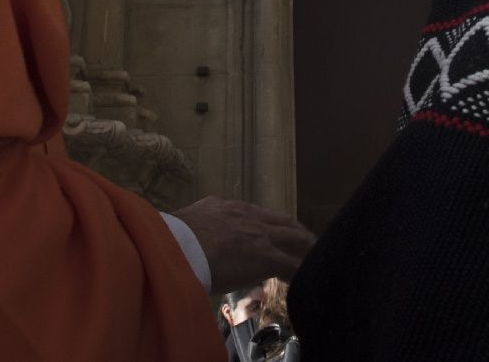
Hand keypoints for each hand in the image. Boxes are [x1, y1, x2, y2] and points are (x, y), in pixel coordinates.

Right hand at [171, 196, 314, 292]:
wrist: (174, 245)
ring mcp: (260, 235)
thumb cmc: (172, 238)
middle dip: (297, 233)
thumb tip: (195, 231)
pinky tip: (306, 281)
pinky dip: (302, 272)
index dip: (272, 226)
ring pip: (296, 238)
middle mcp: (249, 216)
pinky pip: (292, 265)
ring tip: (315, 259)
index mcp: (229, 208)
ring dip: (306, 249)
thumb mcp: (189, 221)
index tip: (277, 234)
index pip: (260, 216)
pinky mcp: (265, 257)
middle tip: (307, 244)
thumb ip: (200, 224)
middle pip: (284, 222)